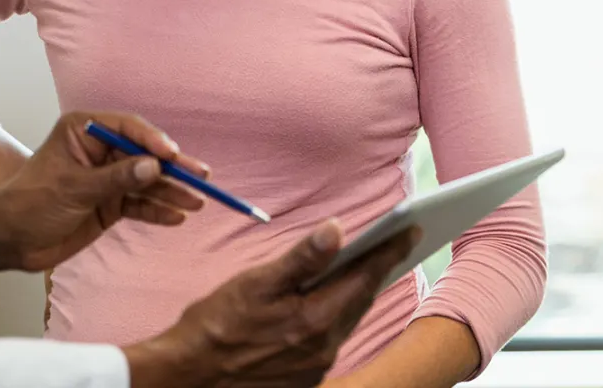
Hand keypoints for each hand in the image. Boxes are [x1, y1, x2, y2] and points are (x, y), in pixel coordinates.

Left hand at [0, 111, 207, 272]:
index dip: (153, 141)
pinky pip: (139, 204)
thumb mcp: (74, 187)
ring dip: (171, 191)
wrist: (10, 239)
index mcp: (85, 131)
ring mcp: (106, 178)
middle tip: (201, 175)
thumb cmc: (30, 202)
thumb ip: (116, 178)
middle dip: (172, 167)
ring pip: (146, 181)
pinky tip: (176, 216)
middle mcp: (100, 151)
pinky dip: (157, 210)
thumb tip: (154, 166)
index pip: (128, 128)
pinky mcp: (109, 204)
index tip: (173, 155)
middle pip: (144, 155)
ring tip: (197, 201)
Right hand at [124, 220, 420, 387]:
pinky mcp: (305, 378)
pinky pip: (331, 339)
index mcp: (316, 319)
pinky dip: (336, 315)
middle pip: (360, 299)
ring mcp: (316, 367)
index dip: (389, 251)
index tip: (411, 230)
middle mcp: (325, 347)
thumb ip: (301, 258)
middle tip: (396, 243)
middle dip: (377, 269)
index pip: (364, 277)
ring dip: (357, 292)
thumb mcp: (257, 282)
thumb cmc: (217, 325)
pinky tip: (328, 301)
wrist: (191, 376)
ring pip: (346, 320)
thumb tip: (337, 230)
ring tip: (365, 267)